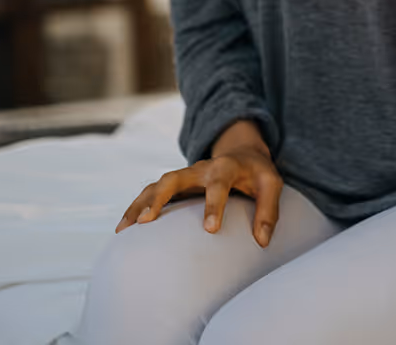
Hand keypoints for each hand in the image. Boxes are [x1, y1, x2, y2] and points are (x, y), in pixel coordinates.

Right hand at [114, 125, 281, 247]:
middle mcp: (200, 169)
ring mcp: (185, 176)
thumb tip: (262, 241)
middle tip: (146, 221)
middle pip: (174, 178)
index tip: (210, 229)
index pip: (218, 185)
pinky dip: (136, 207)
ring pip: (156, 185)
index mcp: (226, 167)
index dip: (214, 206)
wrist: (243, 153)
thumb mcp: (272, 185)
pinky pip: (151, 193)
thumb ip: (269, 211)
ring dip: (139, 205)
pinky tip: (124, 228)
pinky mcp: (176, 185)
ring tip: (124, 230)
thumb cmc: (258, 173)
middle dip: (159, 198)